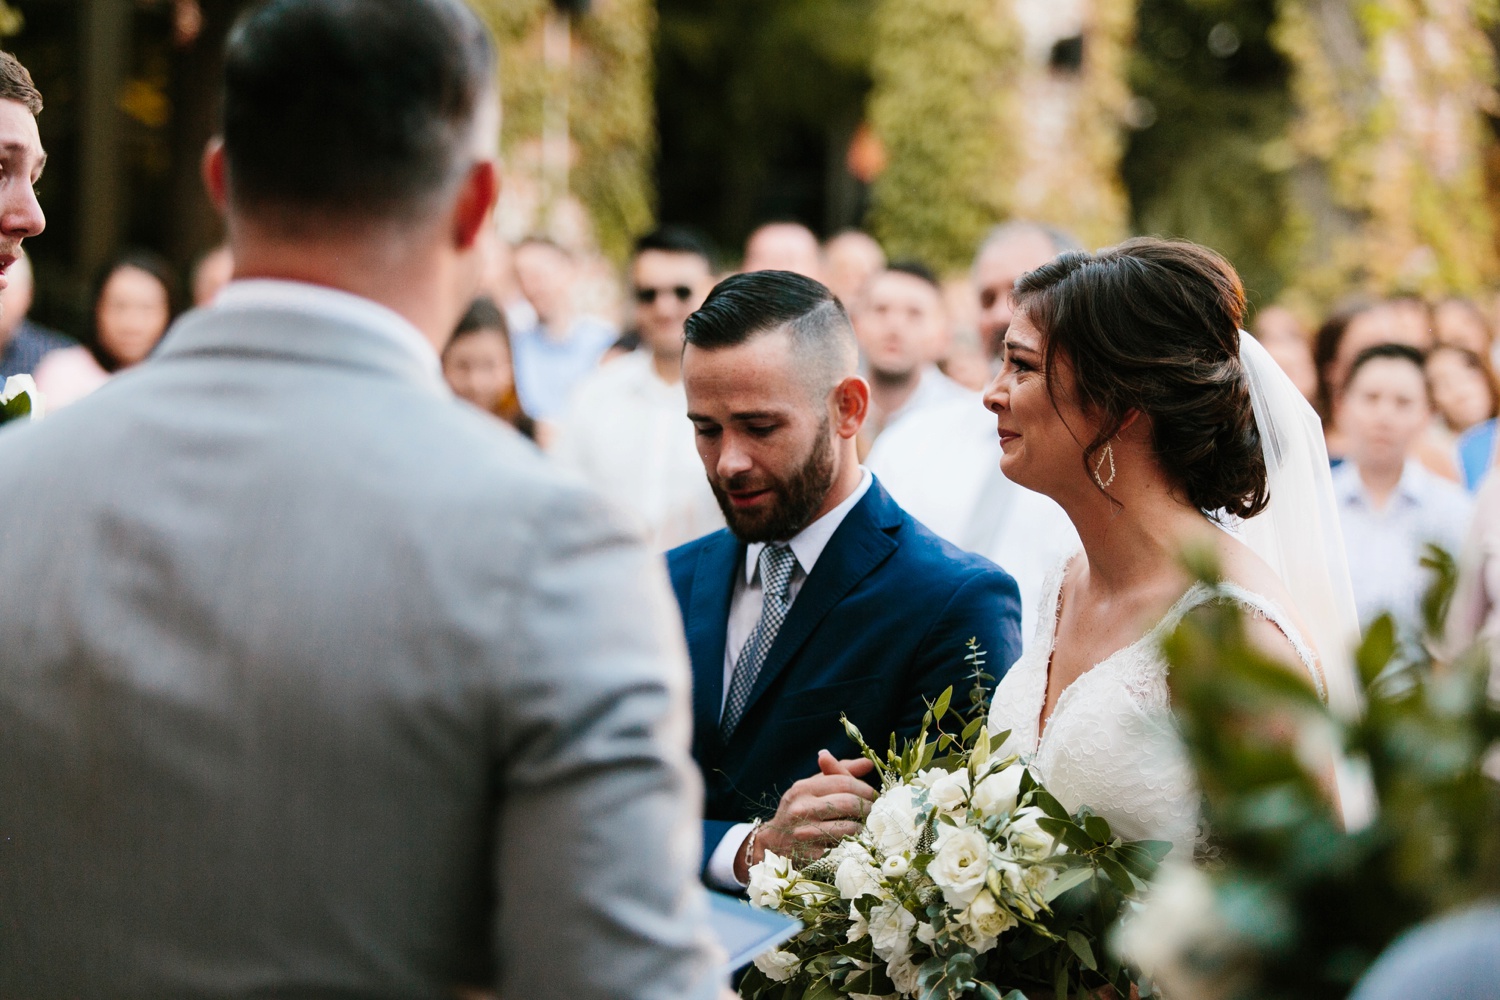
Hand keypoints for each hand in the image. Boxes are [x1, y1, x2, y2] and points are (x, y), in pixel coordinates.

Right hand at [733, 750, 875, 882]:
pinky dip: (856, 845)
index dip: (865, 788)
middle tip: (877, 812)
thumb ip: (838, 772)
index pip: (843, 781)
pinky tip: (858, 843)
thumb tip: (868, 763)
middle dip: (869, 807)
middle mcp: (801, 809)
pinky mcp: (812, 856)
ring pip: (849, 827)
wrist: (772, 844)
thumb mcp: (811, 787)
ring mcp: (805, 834)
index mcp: (802, 788)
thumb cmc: (799, 810)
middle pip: (848, 803)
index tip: (875, 795)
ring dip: (865, 827)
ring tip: (868, 827)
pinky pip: (844, 848)